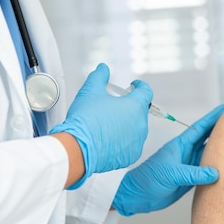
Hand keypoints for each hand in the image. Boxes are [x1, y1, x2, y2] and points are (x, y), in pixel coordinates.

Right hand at [49, 63, 151, 189]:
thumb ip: (99, 76)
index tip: (133, 85)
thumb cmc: (85, 120)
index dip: (140, 86)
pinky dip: (123, 140)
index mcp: (135, 106)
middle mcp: (141, 124)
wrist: (77, 149)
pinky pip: (131, 144)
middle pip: (140, 110)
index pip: (146, 91)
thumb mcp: (90, 91)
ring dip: (126, 123)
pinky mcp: (131, 155)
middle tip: (114, 105)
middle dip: (129, 106)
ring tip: (108, 123)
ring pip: (136, 128)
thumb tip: (103, 68)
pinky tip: (108, 138)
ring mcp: (137, 141)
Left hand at [112, 104, 223, 215]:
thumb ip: (194, 173)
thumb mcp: (172, 173)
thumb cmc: (148, 179)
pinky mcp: (190, 178)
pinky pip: (207, 169)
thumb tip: (216, 172)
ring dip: (221, 147)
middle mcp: (187, 153)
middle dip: (221, 129)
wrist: (138, 196)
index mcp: (180, 145)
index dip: (213, 118)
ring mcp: (189, 165)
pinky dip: (217, 166)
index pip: (200, 128)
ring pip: (209, 153)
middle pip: (207, 138)